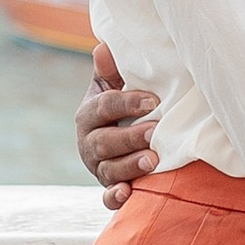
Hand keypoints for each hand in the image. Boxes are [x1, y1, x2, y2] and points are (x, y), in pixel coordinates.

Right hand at [76, 42, 160, 204]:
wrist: (122, 139)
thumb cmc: (122, 106)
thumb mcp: (114, 86)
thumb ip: (110, 69)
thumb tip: (103, 47)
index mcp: (89, 114)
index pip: (105, 107)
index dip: (127, 103)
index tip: (154, 101)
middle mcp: (89, 142)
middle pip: (104, 141)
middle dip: (130, 137)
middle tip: (155, 132)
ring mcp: (98, 168)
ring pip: (109, 170)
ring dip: (130, 166)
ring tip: (153, 160)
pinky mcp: (108, 188)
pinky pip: (107, 197)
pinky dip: (115, 197)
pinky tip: (127, 194)